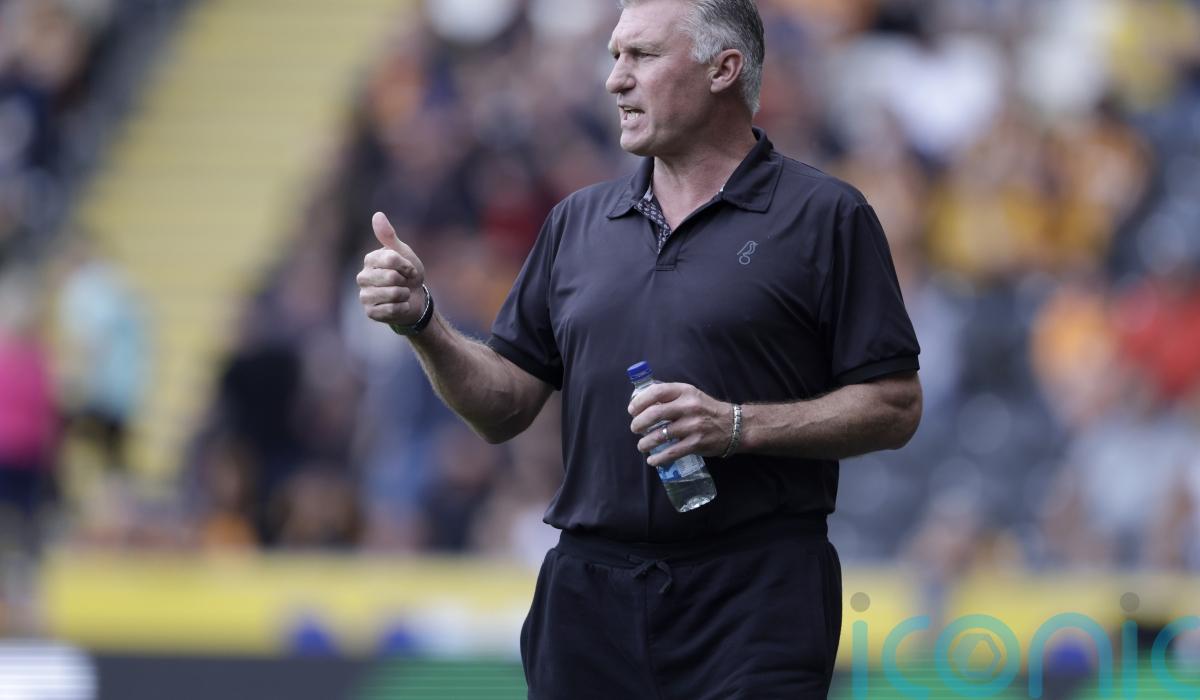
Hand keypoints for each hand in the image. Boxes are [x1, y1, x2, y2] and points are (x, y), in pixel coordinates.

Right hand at [357, 212, 427, 327]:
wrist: (415, 299)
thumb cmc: (408, 274)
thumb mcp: (403, 253)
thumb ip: (389, 236)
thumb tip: (377, 214)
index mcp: (370, 260)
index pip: (391, 258)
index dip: (406, 265)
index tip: (409, 269)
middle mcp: (362, 277)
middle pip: (391, 277)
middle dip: (405, 281)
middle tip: (404, 283)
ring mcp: (365, 295)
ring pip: (392, 294)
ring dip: (405, 295)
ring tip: (402, 294)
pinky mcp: (370, 312)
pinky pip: (391, 309)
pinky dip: (402, 308)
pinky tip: (400, 306)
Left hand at [628, 382, 733, 466]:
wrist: (734, 425)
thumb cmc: (706, 409)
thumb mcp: (690, 395)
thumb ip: (670, 396)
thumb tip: (642, 399)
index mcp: (685, 391)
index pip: (656, 392)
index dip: (640, 401)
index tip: (632, 410)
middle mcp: (689, 406)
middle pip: (655, 414)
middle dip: (639, 423)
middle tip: (634, 429)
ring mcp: (693, 425)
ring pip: (660, 435)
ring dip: (645, 442)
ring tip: (642, 445)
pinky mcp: (696, 443)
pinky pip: (672, 452)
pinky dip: (658, 458)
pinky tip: (652, 460)